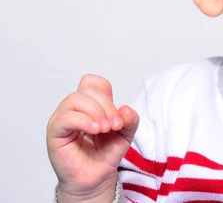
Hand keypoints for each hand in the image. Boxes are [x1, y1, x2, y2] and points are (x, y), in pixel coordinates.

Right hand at [46, 74, 138, 201]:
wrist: (96, 178)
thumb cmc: (106, 153)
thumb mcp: (126, 133)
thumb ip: (130, 119)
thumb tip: (125, 109)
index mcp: (89, 104)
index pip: (92, 82)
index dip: (106, 93)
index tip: (117, 113)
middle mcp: (74, 108)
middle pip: (88, 91)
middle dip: (107, 106)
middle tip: (116, 125)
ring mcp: (62, 119)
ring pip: (76, 99)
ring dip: (96, 112)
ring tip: (105, 129)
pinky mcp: (55, 133)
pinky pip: (65, 118)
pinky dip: (83, 121)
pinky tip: (95, 130)